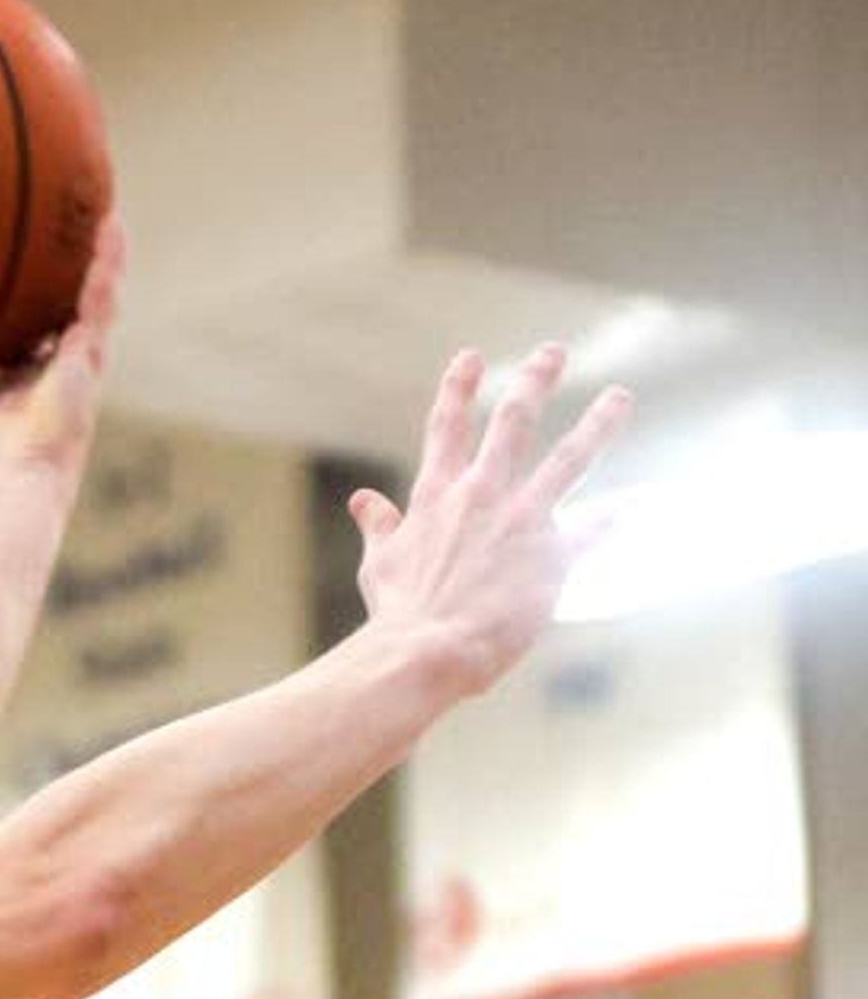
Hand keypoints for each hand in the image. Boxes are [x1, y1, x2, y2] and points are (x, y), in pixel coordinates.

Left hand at [0, 219, 123, 488]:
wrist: (8, 478)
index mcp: (30, 379)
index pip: (42, 331)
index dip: (45, 304)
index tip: (40, 273)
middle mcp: (60, 367)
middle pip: (75, 308)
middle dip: (84, 272)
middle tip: (87, 231)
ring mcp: (80, 361)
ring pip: (98, 299)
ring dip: (105, 258)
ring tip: (109, 217)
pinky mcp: (90, 357)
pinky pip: (101, 302)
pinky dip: (107, 267)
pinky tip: (111, 234)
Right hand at [351, 345, 632, 695]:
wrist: (426, 648)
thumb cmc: (399, 611)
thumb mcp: (379, 562)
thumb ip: (380, 525)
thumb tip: (364, 500)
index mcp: (435, 494)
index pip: (446, 426)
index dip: (458, 387)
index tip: (470, 356)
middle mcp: (481, 493)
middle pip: (513, 421)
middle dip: (535, 381)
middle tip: (555, 351)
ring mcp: (521, 519)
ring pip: (569, 458)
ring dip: (599, 424)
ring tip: (620, 397)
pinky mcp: (553, 555)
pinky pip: (593, 530)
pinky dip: (614, 519)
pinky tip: (634, 508)